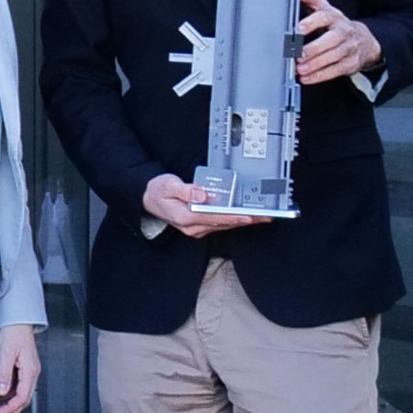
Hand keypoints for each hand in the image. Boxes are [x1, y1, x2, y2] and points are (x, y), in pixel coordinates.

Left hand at [0, 324, 40, 412]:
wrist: (19, 320)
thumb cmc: (14, 333)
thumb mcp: (6, 353)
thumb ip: (4, 373)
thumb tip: (1, 391)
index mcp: (30, 371)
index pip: (22, 397)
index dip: (9, 408)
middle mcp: (32, 373)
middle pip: (24, 400)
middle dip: (10, 412)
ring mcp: (30, 372)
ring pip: (22, 395)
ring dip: (10, 406)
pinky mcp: (25, 369)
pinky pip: (20, 388)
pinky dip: (11, 396)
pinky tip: (1, 399)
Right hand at [143, 173, 266, 240]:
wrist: (148, 198)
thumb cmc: (158, 190)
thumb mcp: (168, 185)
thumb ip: (186, 189)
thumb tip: (202, 194)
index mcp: (185, 216)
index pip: (214, 217)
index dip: (233, 217)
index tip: (248, 216)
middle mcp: (192, 226)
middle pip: (223, 223)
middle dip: (245, 220)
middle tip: (264, 217)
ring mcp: (196, 228)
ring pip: (223, 225)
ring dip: (241, 221)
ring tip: (260, 217)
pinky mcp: (199, 226)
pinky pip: (219, 224)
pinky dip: (232, 220)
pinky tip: (244, 217)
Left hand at [292, 0, 381, 84]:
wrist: (364, 40)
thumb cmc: (337, 24)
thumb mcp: (325, 9)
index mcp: (334, 16)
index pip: (324, 16)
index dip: (311, 22)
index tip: (298, 28)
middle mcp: (344, 31)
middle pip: (331, 39)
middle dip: (314, 48)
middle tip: (298, 55)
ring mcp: (349, 48)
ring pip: (334, 57)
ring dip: (316, 64)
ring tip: (300, 69)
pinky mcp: (351, 63)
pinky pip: (335, 71)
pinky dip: (320, 76)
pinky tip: (307, 78)